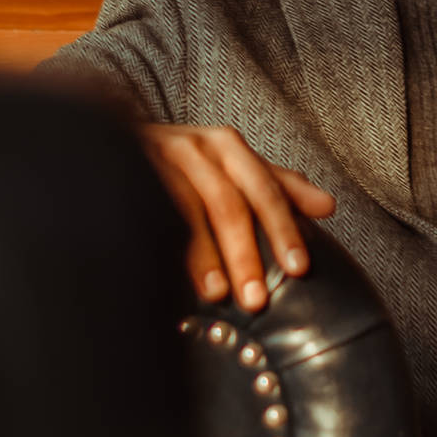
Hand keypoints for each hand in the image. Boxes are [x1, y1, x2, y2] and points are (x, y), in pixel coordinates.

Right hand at [141, 124, 335, 310]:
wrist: (108, 137)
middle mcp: (196, 147)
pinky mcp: (126, 172)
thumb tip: (327, 206)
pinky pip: (148, 209)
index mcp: (228, 147)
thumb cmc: (183, 161)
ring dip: (205, 255)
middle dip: (246, 253)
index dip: (283, 229)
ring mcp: (157, 157)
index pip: (266, 191)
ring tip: (217, 294)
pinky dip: (161, 241)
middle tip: (256, 299)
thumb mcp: (233, 167)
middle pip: (229, 203)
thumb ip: (279, 186)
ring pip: (189, 209)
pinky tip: (167, 269)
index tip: (300, 269)